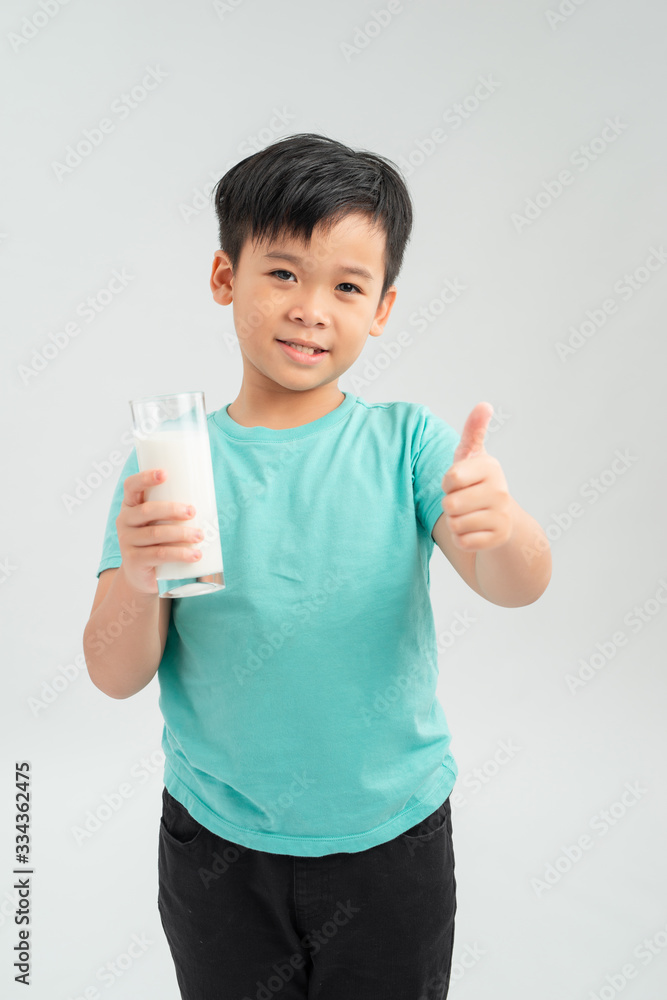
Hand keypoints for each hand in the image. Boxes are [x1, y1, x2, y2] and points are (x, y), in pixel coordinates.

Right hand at [116, 469, 202, 593]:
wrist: (142, 575)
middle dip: (172, 509)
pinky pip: (159, 555)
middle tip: (193, 511)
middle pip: (147, 510)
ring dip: (181, 533)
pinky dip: (180, 554)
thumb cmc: (158, 541)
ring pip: (155, 534)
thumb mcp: (161, 522)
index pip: (131, 486)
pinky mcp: (134, 561)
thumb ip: (176, 509)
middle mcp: (124, 521)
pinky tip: (195, 555)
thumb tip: (210, 494)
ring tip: (200, 535)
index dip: (145, 478)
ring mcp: (127, 541)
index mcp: (131, 505)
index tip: (165, 474)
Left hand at [441, 402, 514, 551]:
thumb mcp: (472, 456)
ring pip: (454, 524)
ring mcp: (501, 516)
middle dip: (449, 505)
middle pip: (450, 504)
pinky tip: (474, 530)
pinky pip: (462, 541)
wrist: (502, 518)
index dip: (447, 483)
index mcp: (491, 467)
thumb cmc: (477, 482)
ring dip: (455, 522)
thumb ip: (474, 430)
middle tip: (464, 501)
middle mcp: (500, 491)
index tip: (459, 481)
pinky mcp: (497, 539)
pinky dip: (461, 539)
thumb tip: (484, 404)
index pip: (450, 478)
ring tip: (469, 514)